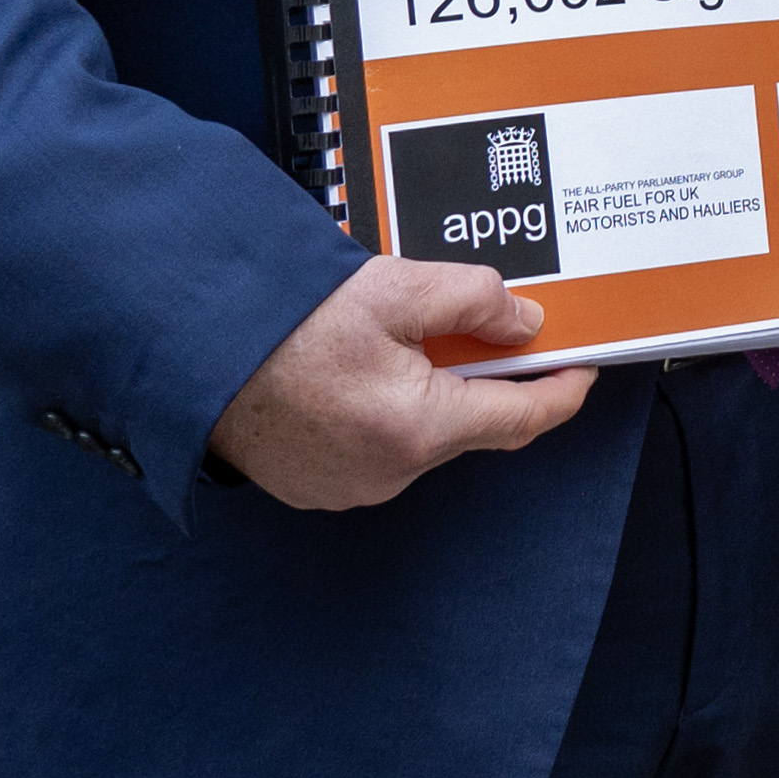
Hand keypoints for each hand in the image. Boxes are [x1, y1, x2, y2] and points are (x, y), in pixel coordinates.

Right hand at [209, 255, 597, 509]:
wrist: (195, 354)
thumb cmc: (286, 324)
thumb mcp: (396, 289)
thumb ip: (474, 302)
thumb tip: (524, 325)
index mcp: (418, 428)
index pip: (520, 419)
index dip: (561, 392)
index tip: (584, 369)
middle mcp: (390, 473)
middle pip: (469, 422)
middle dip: (481, 376)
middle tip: (479, 325)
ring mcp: (351, 488)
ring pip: (422, 435)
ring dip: (428, 392)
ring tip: (400, 337)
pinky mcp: (318, 486)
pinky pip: (378, 448)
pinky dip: (387, 411)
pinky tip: (361, 369)